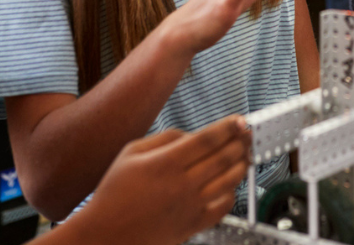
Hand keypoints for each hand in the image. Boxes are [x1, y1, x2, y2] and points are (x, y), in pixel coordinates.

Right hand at [75, 116, 250, 244]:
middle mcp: (182, 184)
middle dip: (240, 142)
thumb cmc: (114, 192)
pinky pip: (223, 207)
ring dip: (242, 165)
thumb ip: (164, 138)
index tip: (240, 121)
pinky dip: (232, 193)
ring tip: (246, 155)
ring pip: (229, 181)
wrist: (106, 233)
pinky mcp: (193, 225)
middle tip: (248, 134)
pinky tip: (232, 184)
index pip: (207, 140)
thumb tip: (192, 135)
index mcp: (165, 163)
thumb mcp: (131, 152)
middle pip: (223, 158)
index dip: (228, 128)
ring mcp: (190, 206)